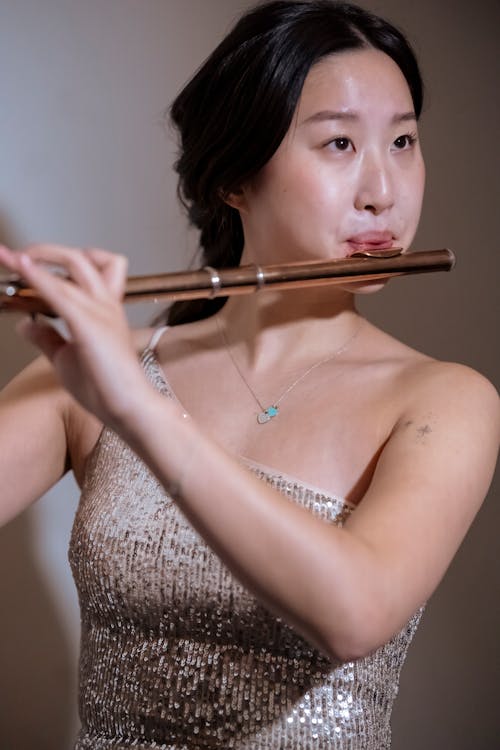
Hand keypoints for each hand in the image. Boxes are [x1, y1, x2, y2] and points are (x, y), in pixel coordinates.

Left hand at [0, 244, 152, 427]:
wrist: (128, 407)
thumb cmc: (106, 387)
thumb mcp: (66, 358)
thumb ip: (48, 338)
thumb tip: (25, 325)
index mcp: (104, 310)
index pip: (90, 268)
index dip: (58, 260)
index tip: (27, 260)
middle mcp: (105, 304)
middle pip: (82, 258)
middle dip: (47, 251)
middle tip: (19, 256)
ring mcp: (100, 311)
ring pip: (74, 265)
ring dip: (37, 258)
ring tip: (12, 258)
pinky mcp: (89, 324)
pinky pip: (60, 291)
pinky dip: (38, 276)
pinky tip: (21, 268)